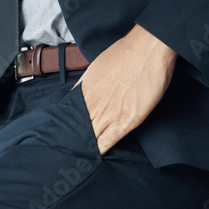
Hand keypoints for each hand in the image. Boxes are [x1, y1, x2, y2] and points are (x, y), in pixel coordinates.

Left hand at [74, 24, 176, 154]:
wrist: (147, 50)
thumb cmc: (126, 54)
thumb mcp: (97, 66)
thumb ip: (87, 82)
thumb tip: (80, 92)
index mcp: (85, 89)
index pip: (69, 113)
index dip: (66, 125)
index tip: (60, 133)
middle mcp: (93, 102)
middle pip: (77, 127)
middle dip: (71, 138)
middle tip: (64, 151)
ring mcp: (109, 113)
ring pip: (90, 136)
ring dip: (83, 146)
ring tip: (75, 158)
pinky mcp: (126, 121)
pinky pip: (108, 141)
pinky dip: (100, 150)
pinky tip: (94, 157)